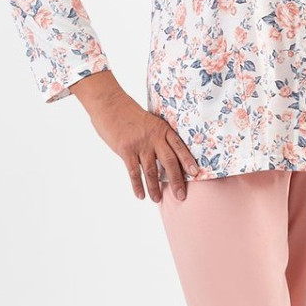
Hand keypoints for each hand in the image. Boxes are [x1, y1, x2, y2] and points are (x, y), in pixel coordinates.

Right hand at [70, 72, 199, 200]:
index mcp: (162, 129)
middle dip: (176, 181)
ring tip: (157, 200)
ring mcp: (140, 144)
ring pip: (151, 171)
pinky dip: (137, 185)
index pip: (179, 147)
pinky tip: (140, 195)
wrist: (110, 104)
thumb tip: (165, 157)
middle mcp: (154, 138)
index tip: (195, 173)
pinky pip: (133, 172)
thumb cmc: (129, 114)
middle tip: (181, 196)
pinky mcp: (125, 150)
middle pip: (169, 162)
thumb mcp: (150, 121)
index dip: (187, 160)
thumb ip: (158, 137)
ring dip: (155, 188)